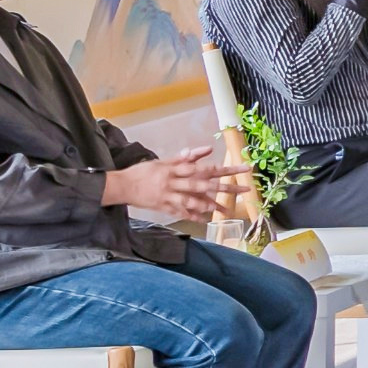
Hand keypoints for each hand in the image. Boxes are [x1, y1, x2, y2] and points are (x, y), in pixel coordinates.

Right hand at [105, 148, 234, 225]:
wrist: (122, 185)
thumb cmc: (144, 172)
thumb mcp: (165, 161)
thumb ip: (187, 157)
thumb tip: (208, 148)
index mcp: (176, 168)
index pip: (204, 168)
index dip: (224, 168)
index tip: (241, 169)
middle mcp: (174, 181)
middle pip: (204, 184)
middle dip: (226, 187)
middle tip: (244, 189)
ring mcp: (169, 195)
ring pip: (192, 200)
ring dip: (209, 204)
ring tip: (224, 209)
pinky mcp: (163, 206)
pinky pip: (180, 211)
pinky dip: (192, 215)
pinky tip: (204, 218)